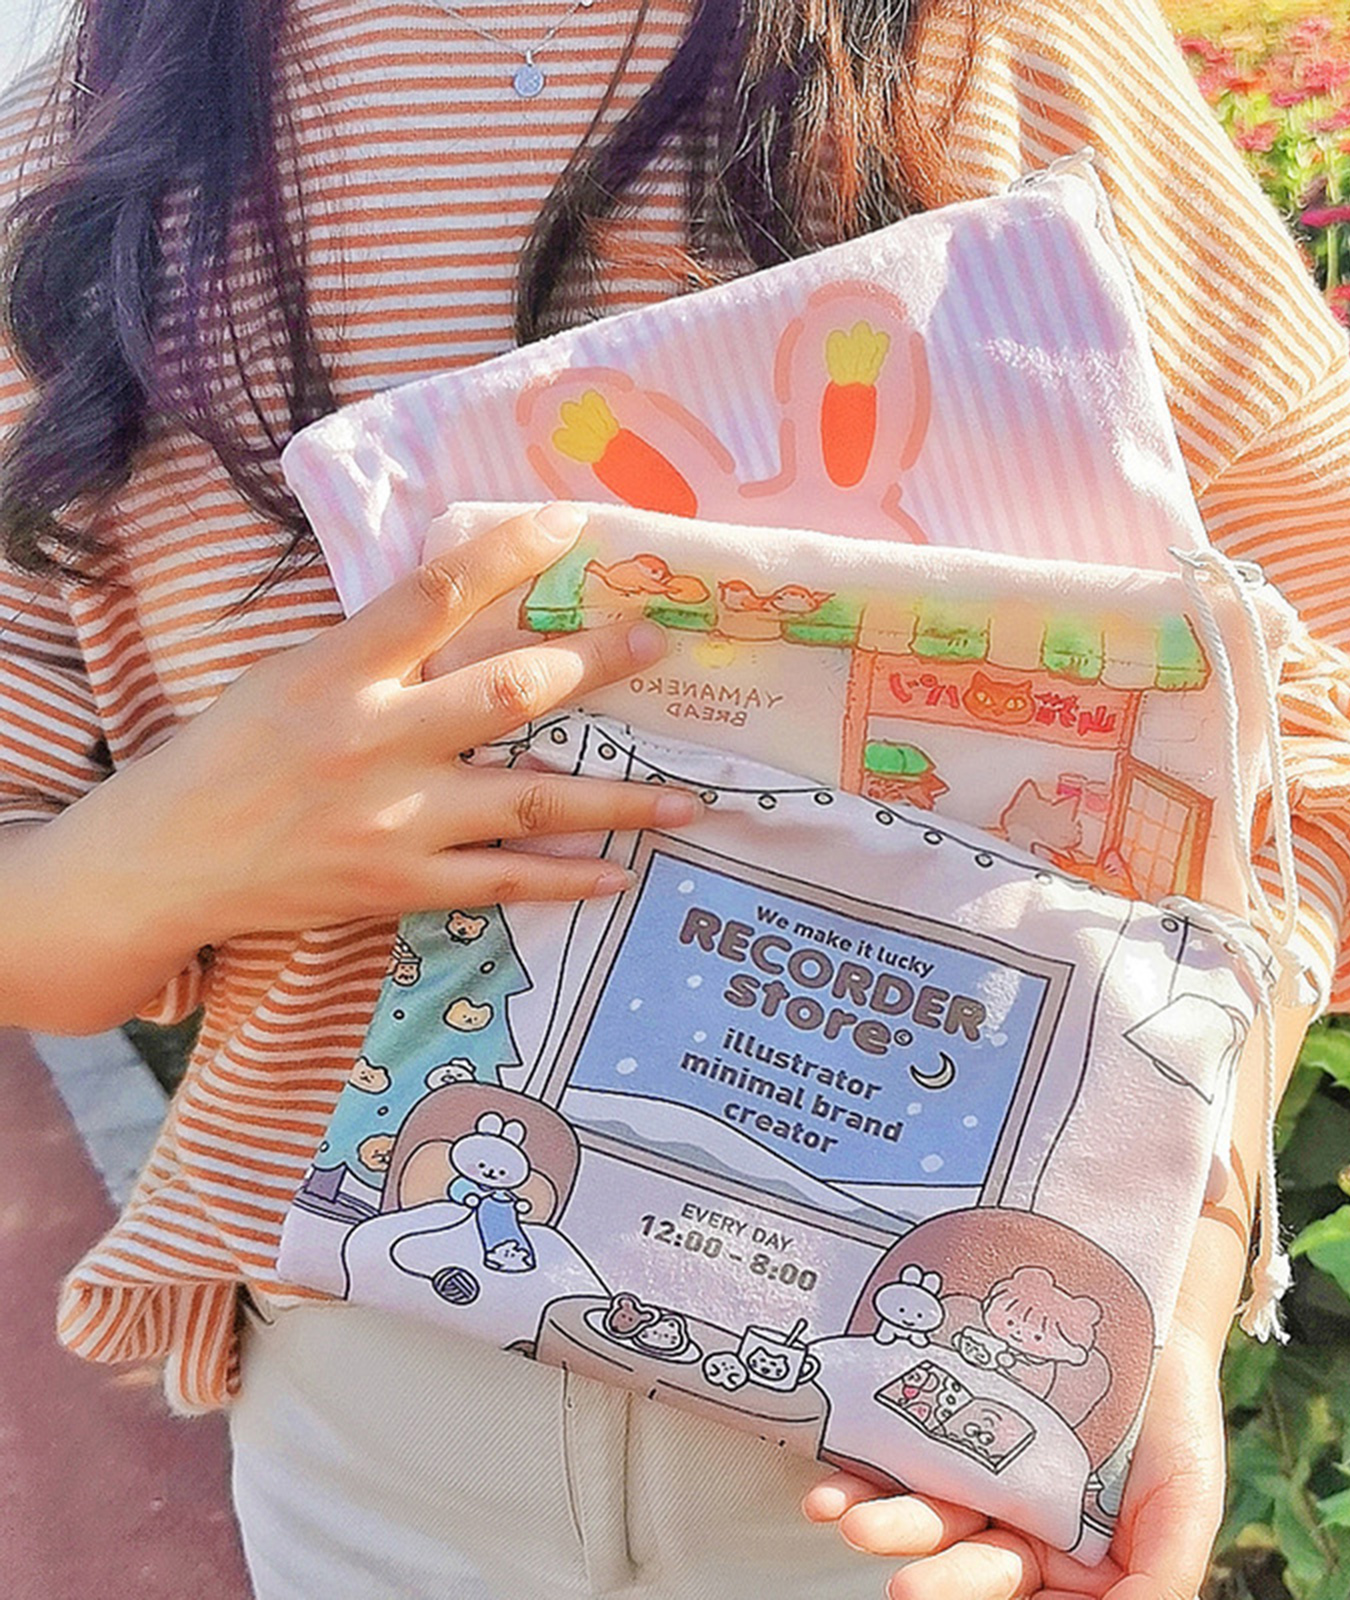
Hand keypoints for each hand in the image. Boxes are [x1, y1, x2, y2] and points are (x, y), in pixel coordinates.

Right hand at [8, 504, 697, 1027]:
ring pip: (531, 802)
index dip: (512, 550)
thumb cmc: (229, 753)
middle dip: (599, 664)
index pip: (438, 590)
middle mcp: (375, 740)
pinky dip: (566, 883)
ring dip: (619, 800)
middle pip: (511, 692)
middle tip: (666, 643)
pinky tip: (621, 876)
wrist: (162, 861)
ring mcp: (393, 819)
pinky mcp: (398, 885)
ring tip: (691, 798)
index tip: (575, 523)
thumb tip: (467, 598)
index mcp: (338, 670)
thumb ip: (378, 648)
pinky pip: (502, 883)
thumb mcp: (289, 674)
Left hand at [801, 1322, 1223, 1599]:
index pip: (1018, 1597)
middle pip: (969, 1565)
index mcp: (1069, 1562)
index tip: (933, 1594)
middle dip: (936, 1577)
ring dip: (885, 1521)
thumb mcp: (1184, 1508)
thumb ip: (1156, 1581)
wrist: (1149, 1308)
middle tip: (904, 1587)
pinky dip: (864, 1468)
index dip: (977, 1597)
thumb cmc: (1177, 1418)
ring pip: (927, 1509)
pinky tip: (831, 1481)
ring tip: (848, 1520)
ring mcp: (978, 1469)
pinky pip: (901, 1446)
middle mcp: (1016, 1525)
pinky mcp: (947, 1414)